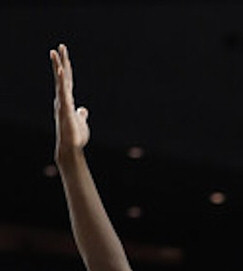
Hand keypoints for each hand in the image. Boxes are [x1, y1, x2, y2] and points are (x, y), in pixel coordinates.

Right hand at [50, 43, 89, 159]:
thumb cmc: (75, 136)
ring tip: (54, 53)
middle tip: (60, 47)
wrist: (71, 147)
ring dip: (57, 67)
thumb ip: (81, 114)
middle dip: (61, 62)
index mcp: (68, 101)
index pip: (68, 81)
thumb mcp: (81, 122)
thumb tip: (83, 110)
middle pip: (62, 77)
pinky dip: (62, 82)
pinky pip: (63, 93)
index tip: (65, 55)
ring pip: (60, 82)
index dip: (67, 68)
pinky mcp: (65, 109)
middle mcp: (63, 99)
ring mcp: (63, 103)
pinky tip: (61, 71)